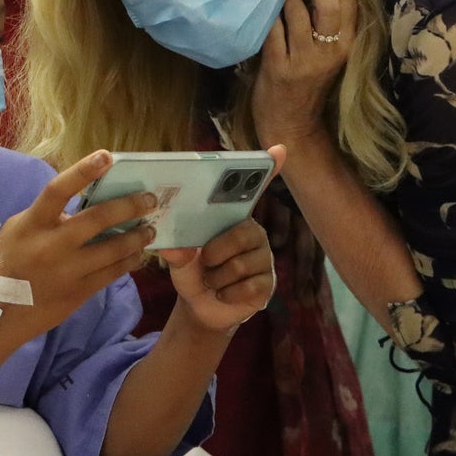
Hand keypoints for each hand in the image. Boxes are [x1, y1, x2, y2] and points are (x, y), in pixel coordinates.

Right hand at [0, 151, 156, 340]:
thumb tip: (83, 200)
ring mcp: (67, 271)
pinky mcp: (78, 293)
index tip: (107, 156)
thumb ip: (48, 215)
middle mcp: (51, 246)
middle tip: (150, 198)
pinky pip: (111, 274)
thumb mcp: (18, 230)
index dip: (82, 171)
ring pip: (112, 250)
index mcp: (33, 224)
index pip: (58, 190)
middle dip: (129, 206)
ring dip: (136, 237)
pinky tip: (138, 254)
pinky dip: (129, 262)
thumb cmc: (7, 264)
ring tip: (151, 228)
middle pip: (97, 219)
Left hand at [161, 147, 283, 333]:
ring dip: (217, 279)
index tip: (279, 149)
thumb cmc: (193, 271)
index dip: (268, 169)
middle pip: (239, 235)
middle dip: (214, 254)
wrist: (202, 306)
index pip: (253, 190)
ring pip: (240, 266)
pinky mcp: (269, 283)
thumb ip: (176, 252)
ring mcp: (264, 257)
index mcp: (232, 217)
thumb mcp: (178, 260)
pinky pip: (249, 287)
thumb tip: (176, 248)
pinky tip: (224, 293)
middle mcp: (253, 232)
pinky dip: (228, 294)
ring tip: (212, 280)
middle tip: (204, 262)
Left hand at [252, 0, 356, 150]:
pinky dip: (266, 13)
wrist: (292, 125)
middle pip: (327, 2)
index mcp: (346, 45)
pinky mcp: (279, 67)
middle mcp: (329, 51)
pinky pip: (272, 29)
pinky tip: (261, 5)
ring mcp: (304, 60)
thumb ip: (327, 23)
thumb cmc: (308, 84)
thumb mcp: (328, 54)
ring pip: (296, 11)